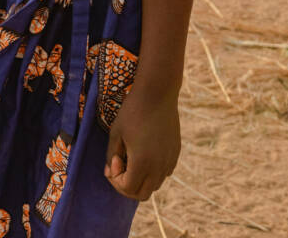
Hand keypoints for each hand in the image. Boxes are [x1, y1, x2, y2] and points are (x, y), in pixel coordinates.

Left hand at [103, 83, 180, 200]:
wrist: (157, 93)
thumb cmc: (132, 111)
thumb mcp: (116, 134)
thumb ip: (112, 156)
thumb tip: (111, 172)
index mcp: (143, 163)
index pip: (128, 189)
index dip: (115, 180)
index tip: (114, 159)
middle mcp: (159, 167)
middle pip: (142, 194)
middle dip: (127, 186)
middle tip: (119, 165)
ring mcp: (169, 161)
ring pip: (154, 185)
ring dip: (140, 179)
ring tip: (131, 157)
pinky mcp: (175, 153)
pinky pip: (163, 173)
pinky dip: (152, 171)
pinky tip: (144, 152)